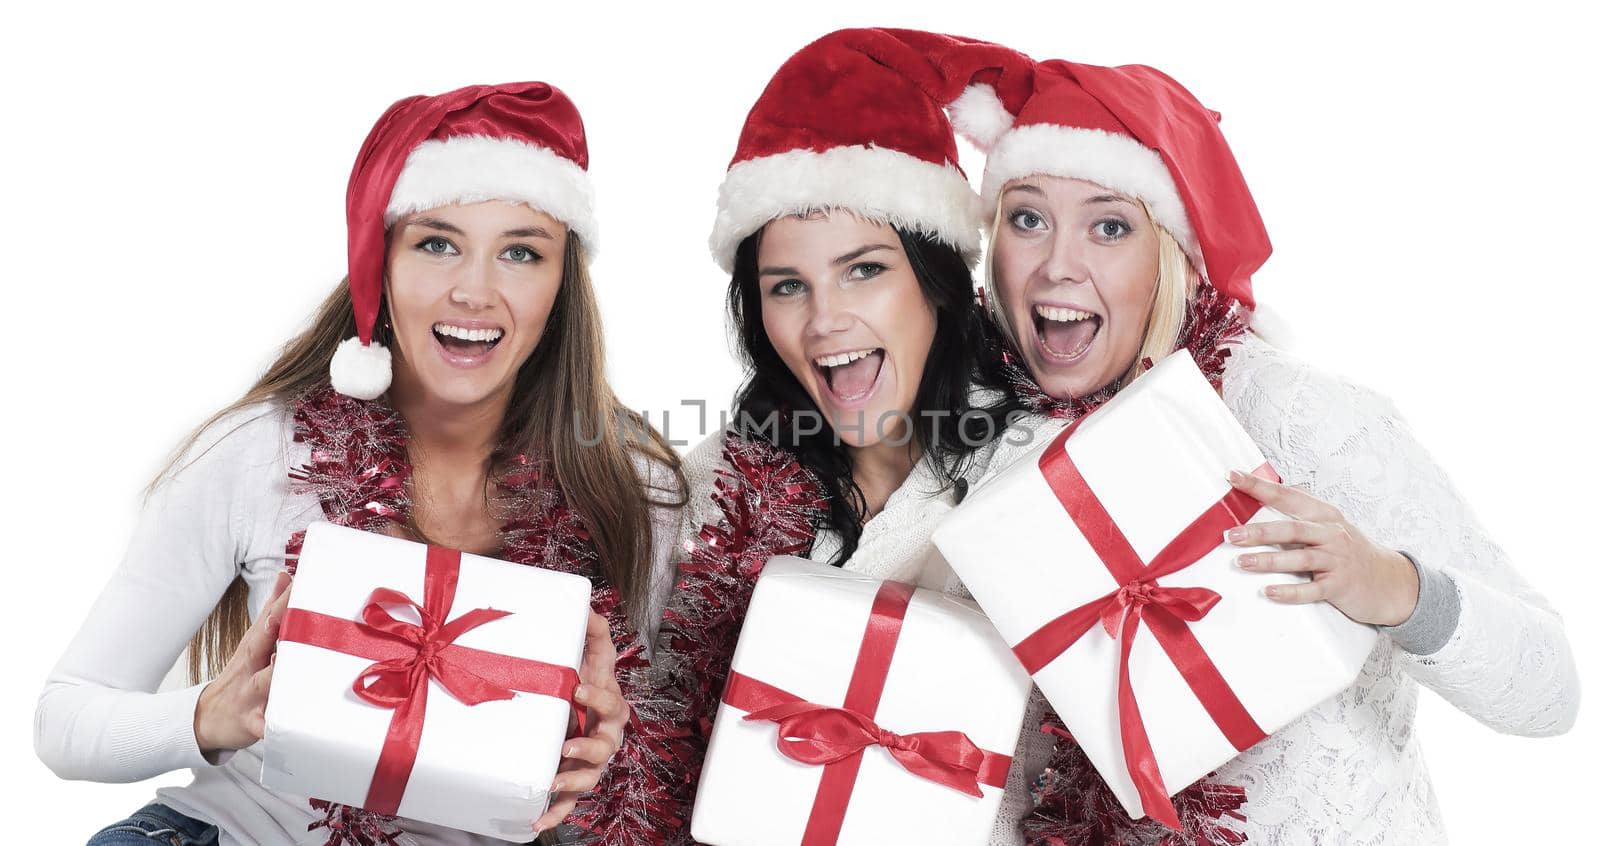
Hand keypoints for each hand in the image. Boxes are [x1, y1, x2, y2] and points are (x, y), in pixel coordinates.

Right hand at [193, 570, 291, 754]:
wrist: (205, 720)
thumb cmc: (240, 677)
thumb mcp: (252, 643)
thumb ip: (271, 611)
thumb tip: (286, 576)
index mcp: (254, 647)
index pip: (269, 618)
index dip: (283, 601)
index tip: (301, 582)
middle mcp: (251, 668)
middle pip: (262, 643)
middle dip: (276, 628)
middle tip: (292, 613)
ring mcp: (251, 695)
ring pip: (266, 683)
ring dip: (277, 674)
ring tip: (290, 662)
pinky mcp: (253, 724)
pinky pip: (266, 725)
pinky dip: (276, 725)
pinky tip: (287, 723)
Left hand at [531, 611, 628, 836]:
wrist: (578, 708)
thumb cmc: (585, 681)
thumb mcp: (591, 654)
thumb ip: (592, 629)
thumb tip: (587, 604)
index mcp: (609, 704)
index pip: (611, 700)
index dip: (598, 696)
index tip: (578, 689)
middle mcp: (604, 734)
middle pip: (607, 744)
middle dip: (589, 747)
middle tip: (567, 746)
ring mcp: (590, 760)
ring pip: (591, 775)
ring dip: (574, 780)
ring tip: (554, 780)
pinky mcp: (573, 780)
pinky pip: (569, 802)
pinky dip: (555, 813)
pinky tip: (536, 821)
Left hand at [1225, 470, 1419, 625]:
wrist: (1392, 582)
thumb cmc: (1351, 553)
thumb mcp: (1330, 528)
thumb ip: (1301, 516)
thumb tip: (1264, 495)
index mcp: (1325, 516)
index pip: (1289, 496)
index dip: (1261, 486)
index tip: (1234, 477)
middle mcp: (1332, 534)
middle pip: (1292, 529)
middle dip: (1259, 531)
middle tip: (1231, 535)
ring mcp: (1337, 560)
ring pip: (1300, 558)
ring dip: (1269, 560)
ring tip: (1242, 562)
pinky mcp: (1340, 586)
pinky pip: (1312, 590)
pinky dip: (1290, 592)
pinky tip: (1269, 592)